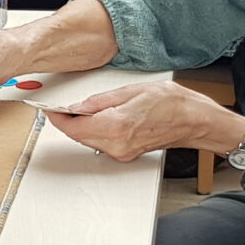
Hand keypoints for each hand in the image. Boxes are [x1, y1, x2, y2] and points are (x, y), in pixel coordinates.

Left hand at [48, 81, 238, 161]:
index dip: (57, 119)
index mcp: (116, 125)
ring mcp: (122, 152)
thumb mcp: (132, 91)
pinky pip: (102, 143)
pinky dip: (95, 132)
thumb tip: (78, 106)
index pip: (74, 128)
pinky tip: (97, 119)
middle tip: (60, 107)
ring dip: (81, 127)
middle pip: (79, 136)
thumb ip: (101, 101)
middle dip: (68, 121)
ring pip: (89, 140)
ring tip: (79, 110)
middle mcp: (117, 144)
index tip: (48, 110)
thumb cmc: (173, 103)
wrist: (196, 121)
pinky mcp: (127, 154)